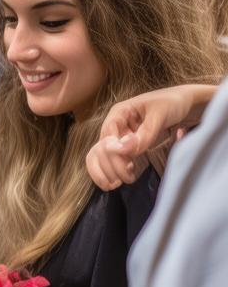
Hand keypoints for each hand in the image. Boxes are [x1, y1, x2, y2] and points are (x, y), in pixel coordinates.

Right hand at [87, 85, 210, 189]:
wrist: (187, 104)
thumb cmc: (173, 103)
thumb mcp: (160, 115)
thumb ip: (145, 133)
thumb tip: (125, 150)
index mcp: (119, 113)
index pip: (106, 136)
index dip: (112, 153)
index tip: (128, 164)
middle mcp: (115, 126)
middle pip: (100, 149)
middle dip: (110, 166)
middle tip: (127, 178)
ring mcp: (119, 138)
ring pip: (99, 156)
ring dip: (105, 172)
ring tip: (118, 184)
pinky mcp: (126, 148)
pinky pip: (110, 161)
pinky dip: (111, 172)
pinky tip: (123, 179)